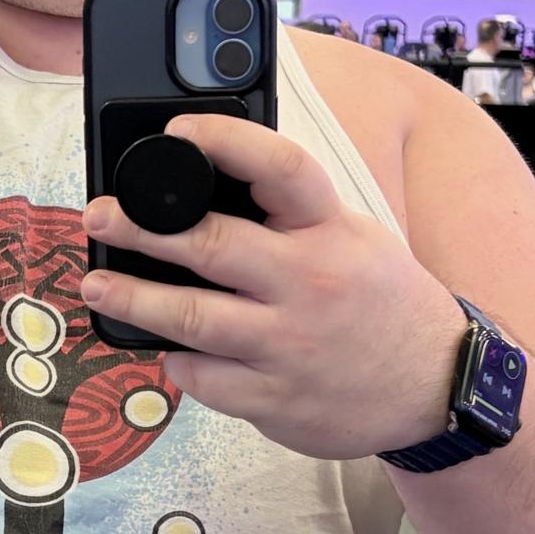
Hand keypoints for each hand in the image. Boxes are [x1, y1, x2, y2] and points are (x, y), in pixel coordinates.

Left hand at [79, 114, 469, 459]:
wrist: (437, 385)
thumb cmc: (382, 302)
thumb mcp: (355, 238)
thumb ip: (291, 215)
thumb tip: (207, 186)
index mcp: (330, 230)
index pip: (277, 167)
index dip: (223, 141)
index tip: (176, 133)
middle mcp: (309, 283)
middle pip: (209, 244)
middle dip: (140, 228)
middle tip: (98, 216)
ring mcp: (290, 345)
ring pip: (191, 318)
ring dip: (132, 299)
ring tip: (97, 285)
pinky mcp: (276, 399)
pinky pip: (204, 378)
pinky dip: (178, 361)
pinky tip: (166, 349)